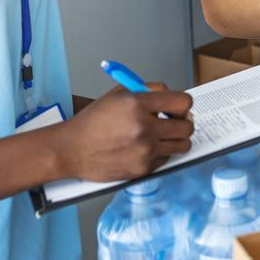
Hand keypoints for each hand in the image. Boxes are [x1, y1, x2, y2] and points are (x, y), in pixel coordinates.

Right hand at [57, 88, 193, 181]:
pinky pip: (166, 159)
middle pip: (187, 126)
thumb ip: (148, 90)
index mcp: (138, 104)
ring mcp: (145, 150)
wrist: (72, 149)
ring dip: (176, 139)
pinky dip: (160, 153)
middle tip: (174, 122)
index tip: (179, 107)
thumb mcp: (119, 94)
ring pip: (182, 145)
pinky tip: (143, 148)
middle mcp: (144, 127)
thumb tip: (172, 95)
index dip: (183, 105)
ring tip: (162, 135)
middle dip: (183, 122)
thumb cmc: (93, 121)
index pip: (183, 102)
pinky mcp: (143, 169)